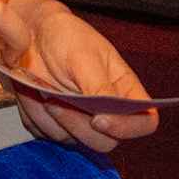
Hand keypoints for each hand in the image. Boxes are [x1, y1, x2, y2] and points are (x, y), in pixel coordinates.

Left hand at [9, 2, 158, 152]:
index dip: (128, 127)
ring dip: (58, 121)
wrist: (33, 35)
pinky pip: (51, 137)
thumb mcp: (84, 57)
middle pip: (107, 142)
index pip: (145, 121)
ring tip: (45, 92)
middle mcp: (108, 111)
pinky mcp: (59, 126)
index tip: (98, 119)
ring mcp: (82, 122)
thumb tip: (108, 114)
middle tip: (58, 101)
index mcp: (125, 89)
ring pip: (78, 143)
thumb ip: (99, 87)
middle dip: (80, 125)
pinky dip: (41, 120)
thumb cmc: (65, 38)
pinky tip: (37, 97)